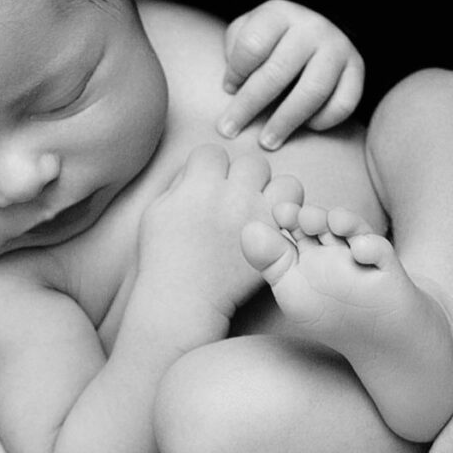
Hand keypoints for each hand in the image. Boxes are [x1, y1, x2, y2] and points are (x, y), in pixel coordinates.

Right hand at [135, 144, 302, 314]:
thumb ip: (179, 183)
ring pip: (285, 183)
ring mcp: (257, 219)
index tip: (205, 186)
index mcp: (198, 186)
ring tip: (261, 211)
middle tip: (235, 200)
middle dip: (244, 178)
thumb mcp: (156, 211)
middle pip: (252, 163)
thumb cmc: (162, 259)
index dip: (209, 167)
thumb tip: (198, 167)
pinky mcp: (274, 242)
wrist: (182, 300)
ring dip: (275, 195)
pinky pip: (296, 215)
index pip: (213, 152)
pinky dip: (288, 220)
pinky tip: (272, 229)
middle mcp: (231, 197)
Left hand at [219, 0, 365, 150]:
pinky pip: (342, 104)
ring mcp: (338, 48)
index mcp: (280, 13)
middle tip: (230, 130)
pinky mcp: (357, 69)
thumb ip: (235, 49)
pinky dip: (323, 121)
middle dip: (249, 106)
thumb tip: (235, 86)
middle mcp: (312, 28)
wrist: (318, 28)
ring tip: (267, 142)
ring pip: (312, 92)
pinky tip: (306, 126)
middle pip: (277, 72)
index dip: (236, 71)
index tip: (228, 89)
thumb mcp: (249, 29)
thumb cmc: (273, 38)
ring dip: (285, 122)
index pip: (252, 44)